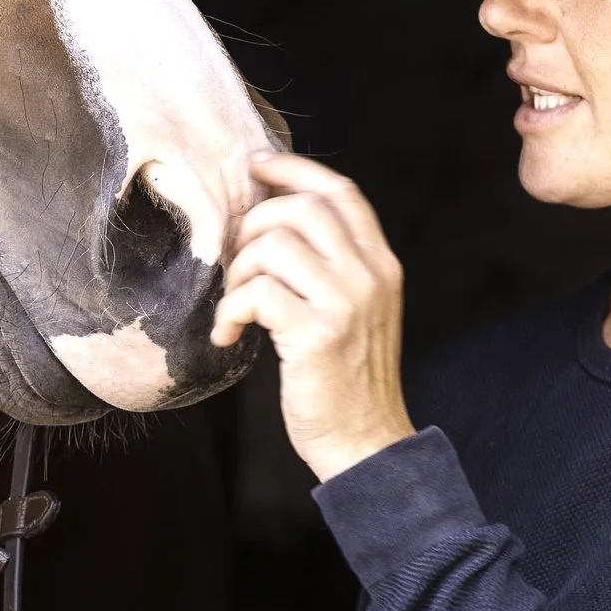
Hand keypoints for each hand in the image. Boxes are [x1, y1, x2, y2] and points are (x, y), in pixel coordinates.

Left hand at [211, 147, 414, 482]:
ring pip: (275, 245)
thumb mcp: (356, 313)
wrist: (367, 443)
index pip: (342, 193)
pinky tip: (228, 334)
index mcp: (382, 265)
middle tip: (234, 260)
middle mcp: (370, 276)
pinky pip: (256, 293)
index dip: (295, 169)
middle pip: (302, 208)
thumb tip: (272, 225)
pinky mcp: (317, 335)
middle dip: (254, 225)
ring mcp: (346, 303)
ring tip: (235, 307)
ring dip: (238, 271)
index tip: (256, 167)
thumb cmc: (349, 381)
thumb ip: (332, 268)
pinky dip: (230, 310)